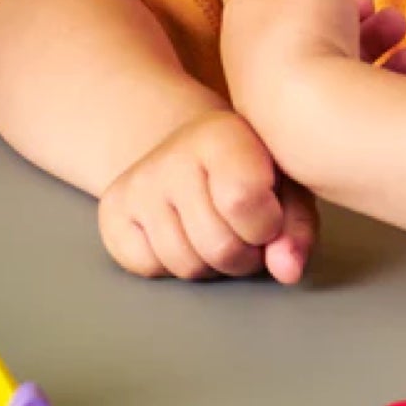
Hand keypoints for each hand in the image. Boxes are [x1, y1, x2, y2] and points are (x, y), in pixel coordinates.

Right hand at [97, 108, 317, 282]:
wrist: (187, 152)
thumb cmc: (248, 173)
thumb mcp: (286, 188)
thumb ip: (295, 228)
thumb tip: (286, 270)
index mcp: (221, 135)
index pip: (243, 202)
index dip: (266, 226)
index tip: (269, 216)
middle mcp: (172, 153)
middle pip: (218, 247)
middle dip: (242, 255)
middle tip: (243, 233)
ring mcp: (137, 183)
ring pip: (185, 266)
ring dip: (209, 265)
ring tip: (215, 233)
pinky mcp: (111, 209)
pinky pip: (147, 267)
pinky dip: (169, 266)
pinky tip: (180, 234)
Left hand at [220, 0, 405, 155]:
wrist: (314, 125)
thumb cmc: (306, 36)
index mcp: (243, 15)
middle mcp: (252, 61)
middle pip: (300, 22)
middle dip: (343, 7)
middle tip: (369, 4)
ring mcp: (278, 101)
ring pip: (328, 59)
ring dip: (370, 38)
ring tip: (400, 29)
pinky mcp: (309, 132)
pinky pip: (346, 99)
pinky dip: (380, 77)